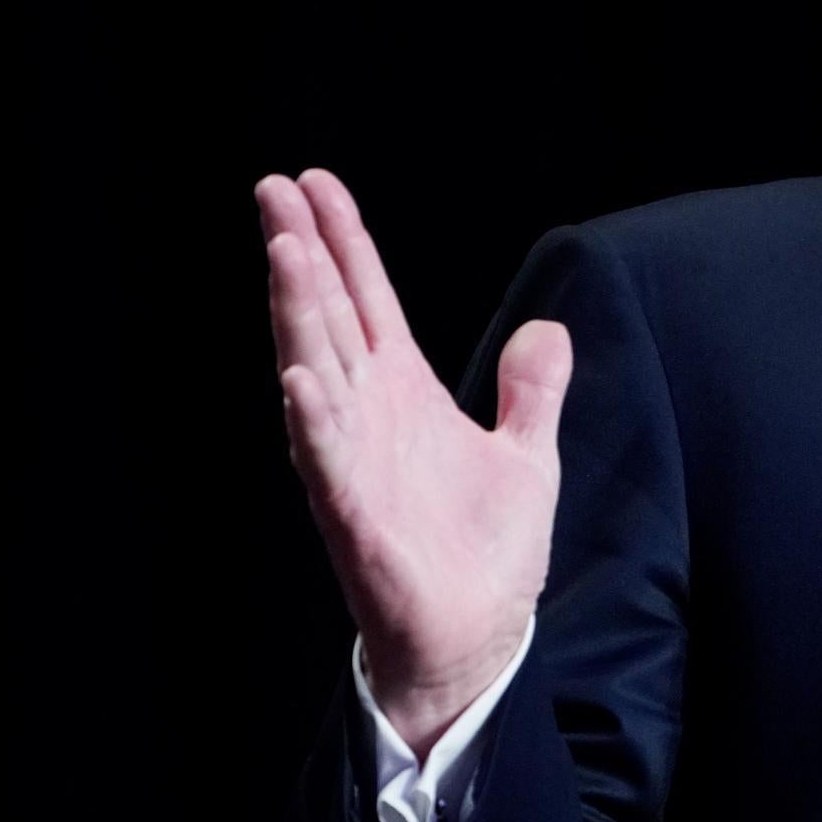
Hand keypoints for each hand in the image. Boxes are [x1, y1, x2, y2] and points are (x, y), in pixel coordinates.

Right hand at [257, 168, 570, 750]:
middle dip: (302, 254)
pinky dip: (314, 420)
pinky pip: (327, 462)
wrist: (475, 641)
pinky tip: (298, 380)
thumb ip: (533, 392)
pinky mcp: (355, 518)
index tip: (312, 181)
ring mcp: (354, 462)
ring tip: (285, 252)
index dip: (344, 241)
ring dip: (299, 316)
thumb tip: (548, 330)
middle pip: (328, 317)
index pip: (367, 299)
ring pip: (317, 372)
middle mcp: (368, 416)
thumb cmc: (485, 554)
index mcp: (405, 394)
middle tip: (272, 189)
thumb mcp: (527, 457)